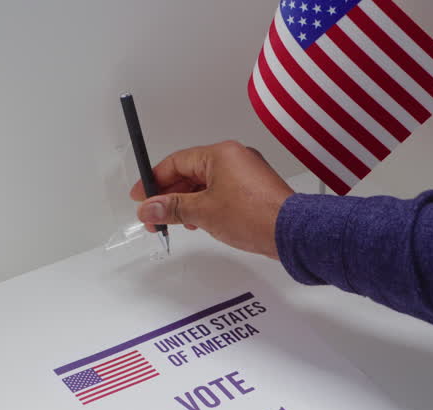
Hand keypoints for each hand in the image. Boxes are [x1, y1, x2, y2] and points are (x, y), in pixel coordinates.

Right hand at [129, 141, 293, 258]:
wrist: (291, 233)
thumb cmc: (256, 215)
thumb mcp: (203, 212)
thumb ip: (172, 208)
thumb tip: (149, 209)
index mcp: (220, 153)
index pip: (176, 162)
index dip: (154, 179)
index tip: (141, 196)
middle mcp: (234, 158)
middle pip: (190, 173)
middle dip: (169, 196)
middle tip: (153, 215)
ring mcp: (246, 174)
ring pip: (205, 184)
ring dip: (187, 203)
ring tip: (175, 222)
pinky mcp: (253, 191)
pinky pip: (221, 192)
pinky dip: (206, 205)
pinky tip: (199, 222)